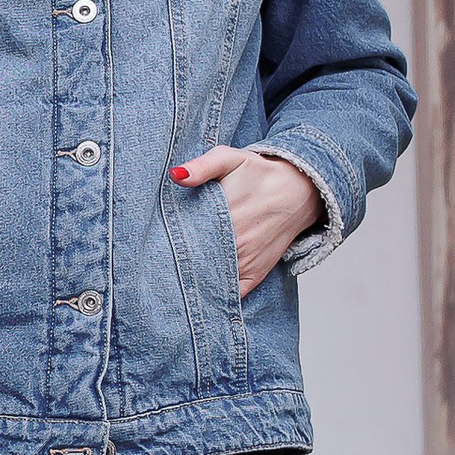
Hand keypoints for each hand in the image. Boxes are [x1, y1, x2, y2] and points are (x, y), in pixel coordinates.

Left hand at [171, 147, 323, 296]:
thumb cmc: (261, 173)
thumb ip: (201, 166)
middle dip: (175, 265)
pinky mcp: (256, 274)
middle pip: (195, 262)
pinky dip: (216, 295)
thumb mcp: (230, 159)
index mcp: (225, 216)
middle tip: (156, 265)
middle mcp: (236, 244)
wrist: (301, 189)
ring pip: (211, 281)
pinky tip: (200, 293)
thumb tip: (176, 176)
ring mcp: (246, 262)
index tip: (153, 246)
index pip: (185, 239)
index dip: (167, 244)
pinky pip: (232, 294)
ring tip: (171, 281)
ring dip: (193, 281)